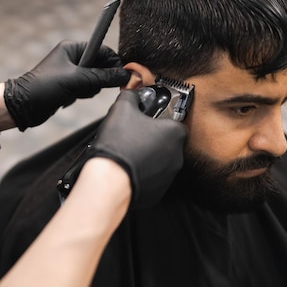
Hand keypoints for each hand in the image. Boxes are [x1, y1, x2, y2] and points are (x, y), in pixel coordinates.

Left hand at [4, 40, 129, 130]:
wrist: (22, 106)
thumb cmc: (44, 88)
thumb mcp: (76, 80)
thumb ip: (102, 77)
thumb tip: (125, 75)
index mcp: (72, 48)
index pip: (102, 49)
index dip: (113, 62)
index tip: (122, 75)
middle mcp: (72, 58)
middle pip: (101, 65)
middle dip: (100, 78)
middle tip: (94, 87)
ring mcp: (71, 72)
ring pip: (95, 79)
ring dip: (90, 88)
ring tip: (78, 93)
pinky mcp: (69, 86)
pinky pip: (86, 89)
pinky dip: (83, 94)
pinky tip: (72, 98)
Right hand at [91, 90, 186, 207]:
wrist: (109, 180)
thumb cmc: (118, 144)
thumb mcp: (122, 108)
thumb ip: (131, 96)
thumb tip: (133, 95)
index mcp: (175, 133)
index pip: (173, 119)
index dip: (158, 117)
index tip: (146, 118)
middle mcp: (177, 156)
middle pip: (166, 141)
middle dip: (151, 137)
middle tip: (132, 135)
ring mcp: (169, 176)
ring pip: (159, 160)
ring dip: (146, 156)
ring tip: (127, 152)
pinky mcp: (158, 192)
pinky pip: (151, 178)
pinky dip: (141, 173)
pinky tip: (126, 168)